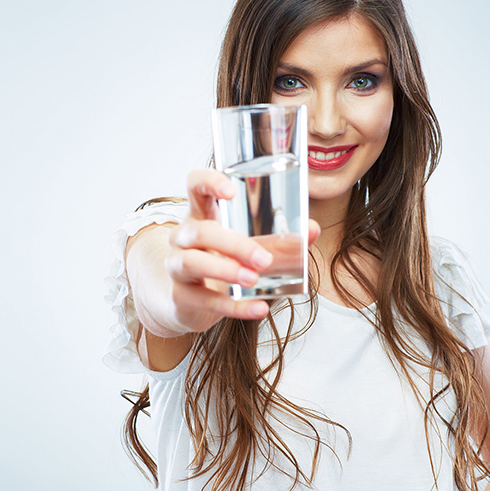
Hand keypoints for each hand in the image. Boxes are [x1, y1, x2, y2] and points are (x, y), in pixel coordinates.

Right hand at [165, 169, 319, 332]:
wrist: (189, 303)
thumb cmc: (221, 262)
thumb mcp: (246, 245)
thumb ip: (280, 237)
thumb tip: (313, 230)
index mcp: (201, 215)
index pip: (195, 186)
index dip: (209, 182)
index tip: (231, 191)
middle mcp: (183, 237)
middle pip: (200, 231)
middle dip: (234, 244)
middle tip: (265, 259)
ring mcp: (176, 267)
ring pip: (191, 262)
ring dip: (225, 270)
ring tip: (253, 278)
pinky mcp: (180, 297)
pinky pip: (204, 300)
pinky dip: (234, 307)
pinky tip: (259, 308)